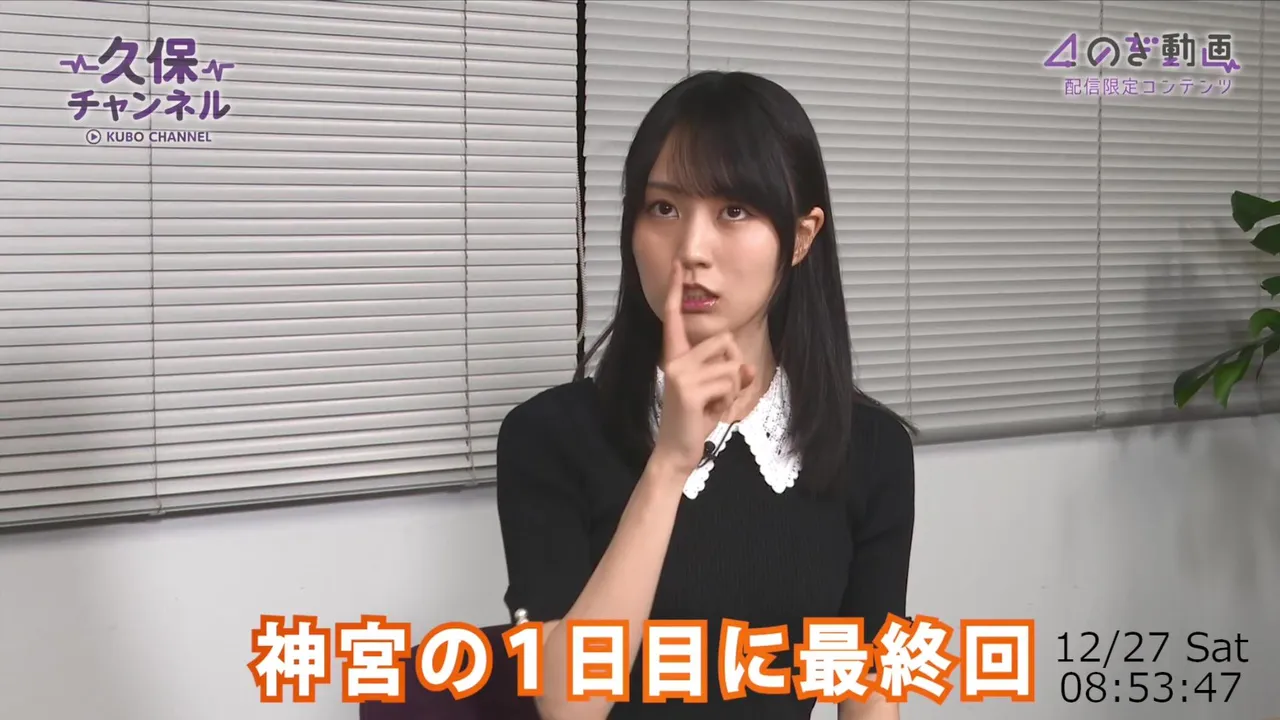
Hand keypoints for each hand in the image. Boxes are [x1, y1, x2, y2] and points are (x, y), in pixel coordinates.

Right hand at [651, 260, 754, 475]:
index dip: (675, 291)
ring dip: (733, 388)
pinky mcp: (688, 388)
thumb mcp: (717, 393)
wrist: (678, 451)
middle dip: (734, 368)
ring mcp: (680, 372)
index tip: (676, 265)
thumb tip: (748, 368)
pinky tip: (710, 413)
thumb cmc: (694, 419)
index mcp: (676, 356)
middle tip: (717, 394)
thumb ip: (732, 375)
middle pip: (725, 342)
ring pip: (732, 365)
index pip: (674, 318)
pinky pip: (729, 382)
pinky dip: (728, 400)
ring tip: (713, 405)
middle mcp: (674, 359)